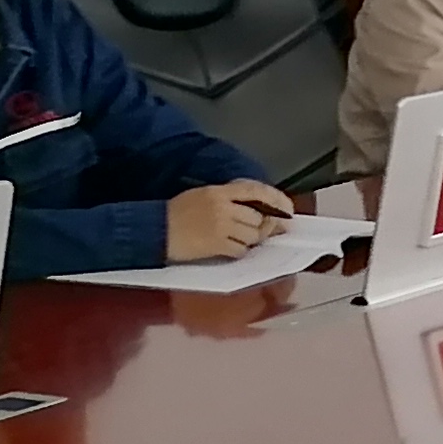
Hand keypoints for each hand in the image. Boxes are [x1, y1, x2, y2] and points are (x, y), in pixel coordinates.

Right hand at [165, 180, 295, 261]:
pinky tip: (233, 250)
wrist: (155, 229)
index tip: (288, 210)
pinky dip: (241, 252)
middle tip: (265, 232)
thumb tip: (257, 209)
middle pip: (258, 218)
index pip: (256, 191)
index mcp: (219, 191)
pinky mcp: (215, 246)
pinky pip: (241, 251)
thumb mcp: (202, 195)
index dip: (276, 200)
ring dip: (253, 241)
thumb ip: (228, 199)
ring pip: (253, 236)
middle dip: (264, 227)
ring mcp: (220, 227)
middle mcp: (222, 207)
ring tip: (242, 240)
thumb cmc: (176, 213)